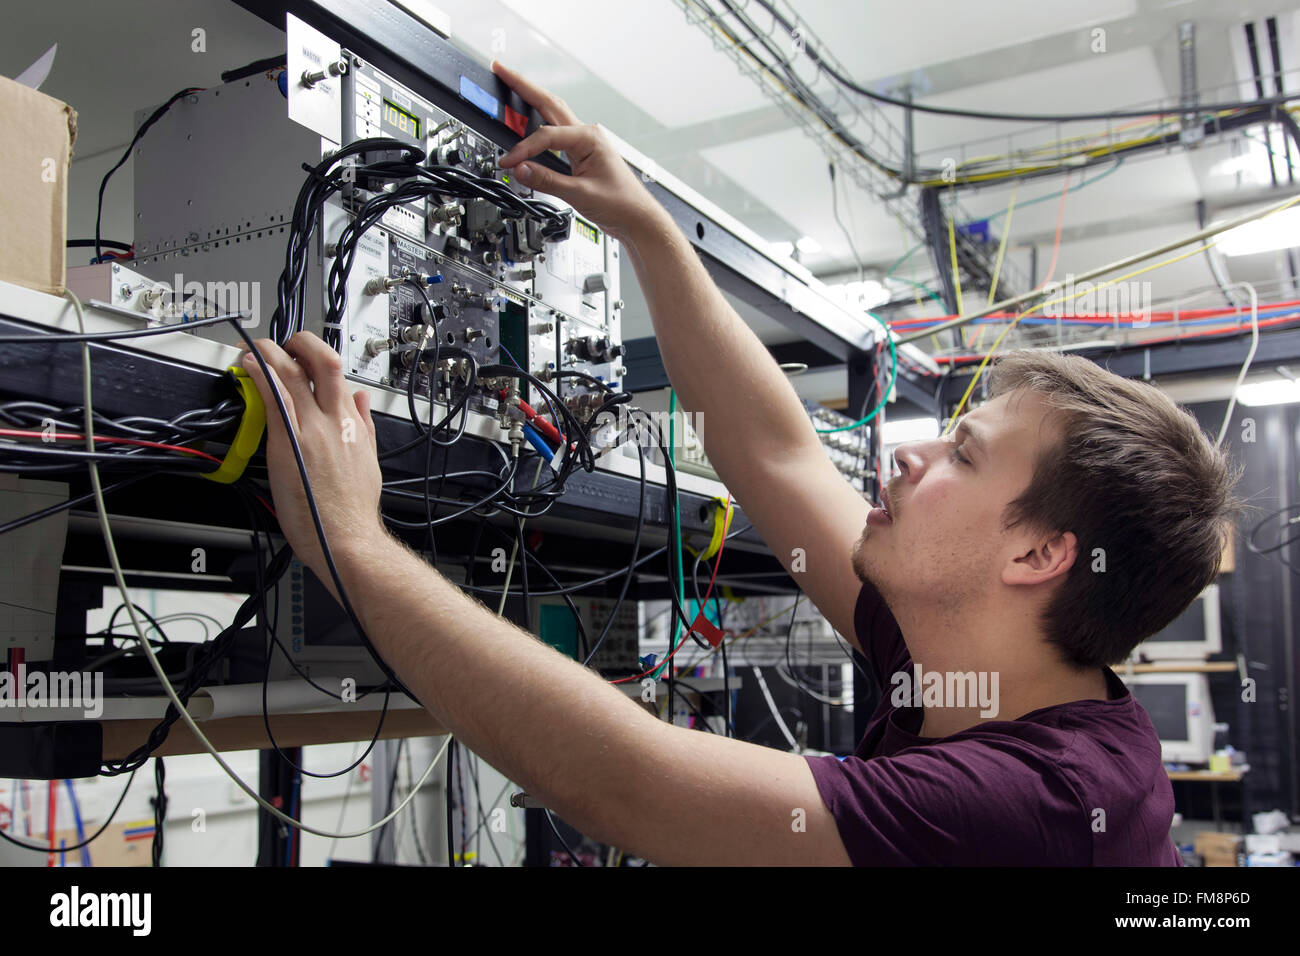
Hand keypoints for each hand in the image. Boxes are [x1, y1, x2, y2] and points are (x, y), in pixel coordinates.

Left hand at [239, 332, 386, 590]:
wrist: (346, 538)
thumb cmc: (353, 509)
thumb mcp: (368, 458)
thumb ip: (364, 424)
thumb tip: (362, 400)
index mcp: (353, 423)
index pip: (338, 375)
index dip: (318, 356)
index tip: (303, 354)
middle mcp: (334, 420)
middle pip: (321, 362)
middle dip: (300, 343)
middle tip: (282, 343)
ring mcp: (312, 430)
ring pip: (293, 375)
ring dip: (270, 354)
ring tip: (255, 349)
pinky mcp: (289, 444)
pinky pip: (274, 401)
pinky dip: (260, 378)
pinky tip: (248, 368)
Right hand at [492, 61, 666, 243]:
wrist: (637, 218)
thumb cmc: (620, 203)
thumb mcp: (580, 194)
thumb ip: (547, 181)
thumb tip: (520, 169)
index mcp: (589, 138)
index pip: (546, 136)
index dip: (523, 149)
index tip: (508, 162)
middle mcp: (587, 134)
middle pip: (549, 103)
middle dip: (523, 86)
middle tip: (501, 70)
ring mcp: (584, 142)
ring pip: (553, 112)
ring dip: (531, 97)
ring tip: (512, 83)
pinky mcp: (581, 153)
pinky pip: (555, 133)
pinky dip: (538, 122)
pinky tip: (530, 117)